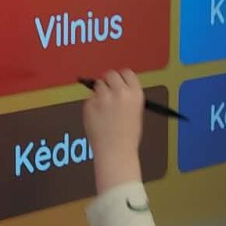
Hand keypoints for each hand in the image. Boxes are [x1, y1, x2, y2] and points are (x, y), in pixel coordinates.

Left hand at [83, 69, 145, 192]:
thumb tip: (115, 86)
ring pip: (98, 86)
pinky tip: (98, 120)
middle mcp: (120, 92)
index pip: (127, 73)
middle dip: (107, 81)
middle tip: (106, 92)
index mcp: (135, 94)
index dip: (121, 77)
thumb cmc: (127, 137)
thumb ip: (126, 97)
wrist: (116, 152)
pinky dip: (91, 107)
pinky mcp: (90, 104)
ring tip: (103, 112)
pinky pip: (89, 100)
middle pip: (110, 74)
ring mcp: (104, 98)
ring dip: (98, 94)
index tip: (117, 81)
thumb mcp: (135, 112)